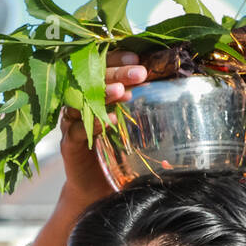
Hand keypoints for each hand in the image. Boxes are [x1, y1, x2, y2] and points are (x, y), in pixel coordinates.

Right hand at [59, 50, 146, 207]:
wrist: (98, 187)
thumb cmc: (120, 150)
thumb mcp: (135, 122)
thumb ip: (147, 103)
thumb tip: (176, 81)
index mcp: (95, 91)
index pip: (103, 67)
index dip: (117, 59)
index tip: (137, 58)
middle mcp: (81, 102)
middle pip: (92, 79)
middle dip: (116, 74)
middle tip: (139, 73)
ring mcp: (71, 123)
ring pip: (81, 101)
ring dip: (102, 94)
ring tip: (122, 93)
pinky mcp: (69, 144)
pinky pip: (76, 130)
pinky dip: (93, 124)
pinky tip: (109, 121)